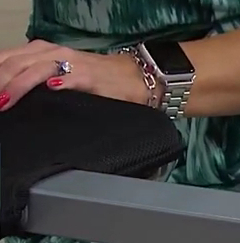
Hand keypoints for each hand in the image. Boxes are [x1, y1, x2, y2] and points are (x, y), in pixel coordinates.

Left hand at [0, 39, 153, 111]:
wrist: (134, 78)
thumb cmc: (97, 80)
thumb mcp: (60, 75)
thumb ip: (36, 79)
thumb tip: (10, 94)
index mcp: (43, 53)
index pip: (8, 59)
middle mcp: (54, 53)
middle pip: (16, 63)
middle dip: (1, 82)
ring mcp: (72, 64)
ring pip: (35, 69)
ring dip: (18, 84)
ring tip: (5, 100)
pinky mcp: (90, 77)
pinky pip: (71, 78)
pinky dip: (58, 82)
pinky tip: (50, 88)